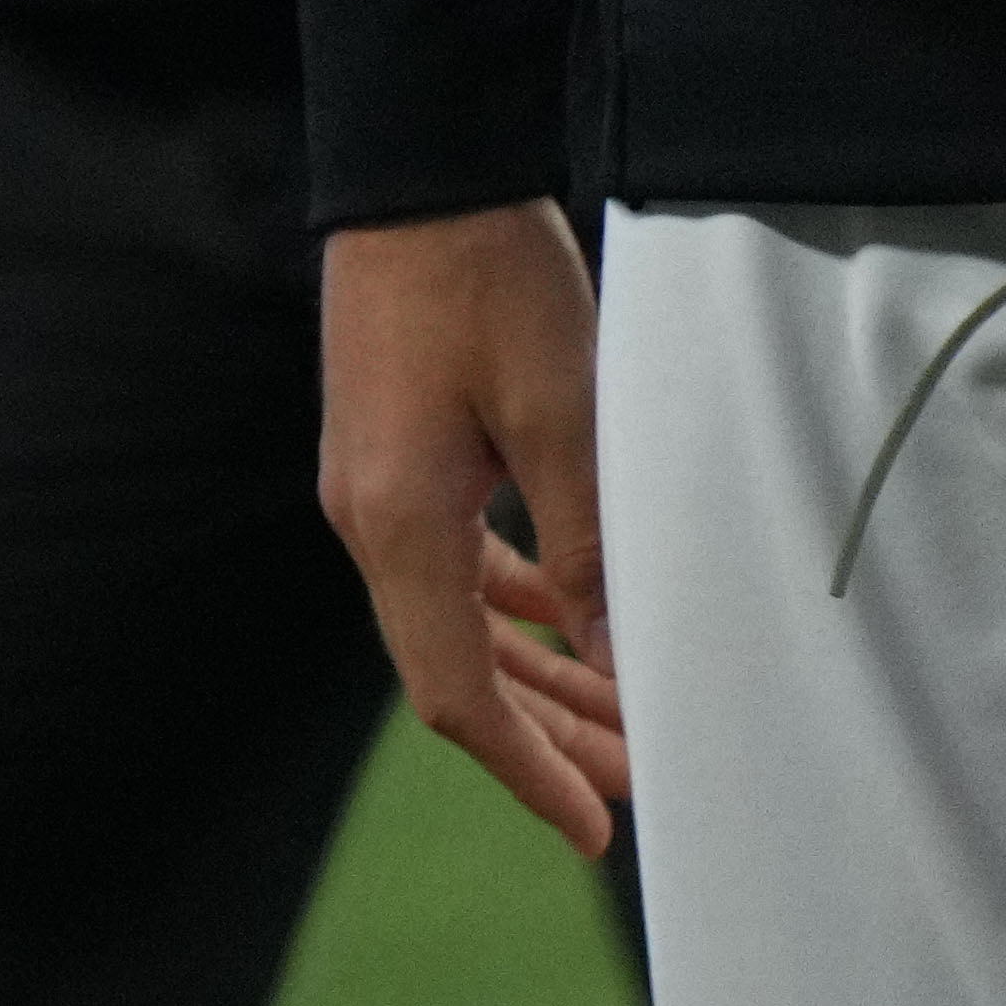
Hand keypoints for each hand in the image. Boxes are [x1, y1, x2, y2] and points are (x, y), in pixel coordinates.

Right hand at [319, 199, 627, 853]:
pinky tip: (567, 625)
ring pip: (457, 618)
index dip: (530, 770)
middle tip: (635, 792)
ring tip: (619, 723)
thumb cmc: (488, 282)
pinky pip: (452, 563)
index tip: (597, 831)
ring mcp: (374, 484)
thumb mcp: (563, 416)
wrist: (416, 175)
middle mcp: (369, 516)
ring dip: (537, 675)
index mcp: (398, 520)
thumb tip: (615, 664)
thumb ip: (587, 548)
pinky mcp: (394, 453)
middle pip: (455, 665)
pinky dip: (514, 610)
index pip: (457, 690)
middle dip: (547, 737)